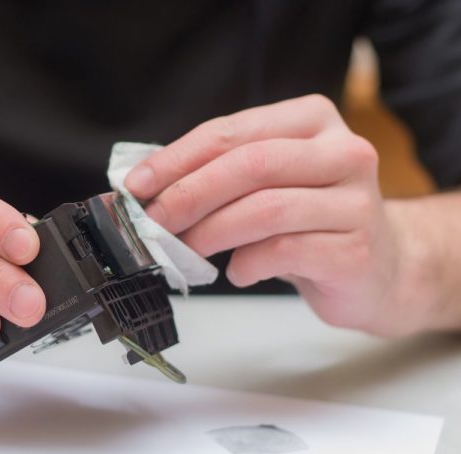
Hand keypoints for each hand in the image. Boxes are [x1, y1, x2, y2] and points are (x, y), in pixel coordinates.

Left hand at [124, 95, 411, 335]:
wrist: (379, 267)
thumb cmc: (308, 220)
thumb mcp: (266, 184)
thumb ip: (217, 176)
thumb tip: (142, 189)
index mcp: (312, 120)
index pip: (231, 131)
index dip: (177, 158)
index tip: (137, 185)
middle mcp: (342, 152)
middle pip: (249, 164)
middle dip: (188, 194)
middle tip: (153, 222)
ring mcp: (355, 201)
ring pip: (265, 209)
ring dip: (209, 232)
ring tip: (185, 251)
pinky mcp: (355, 250)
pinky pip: (284, 252)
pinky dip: (246, 264)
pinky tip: (236, 272)